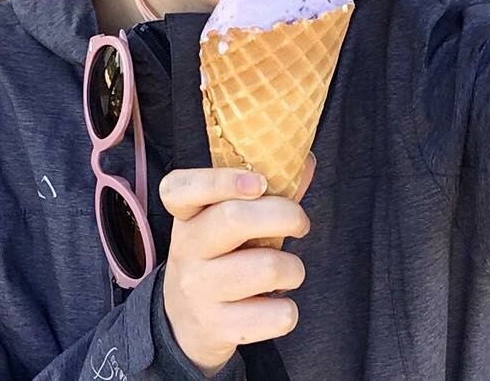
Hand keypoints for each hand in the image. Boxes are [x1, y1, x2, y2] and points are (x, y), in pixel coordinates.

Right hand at [158, 153, 316, 375]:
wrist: (184, 323)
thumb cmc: (220, 256)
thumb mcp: (226, 221)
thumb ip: (266, 192)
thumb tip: (307, 163)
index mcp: (186, 215)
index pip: (182, 188)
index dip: (222, 180)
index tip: (260, 182)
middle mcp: (186, 249)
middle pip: (235, 218)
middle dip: (286, 215)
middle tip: (300, 224)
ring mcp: (198, 290)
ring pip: (267, 268)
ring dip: (293, 268)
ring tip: (286, 272)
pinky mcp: (216, 327)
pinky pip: (277, 315)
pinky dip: (287, 310)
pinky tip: (273, 306)